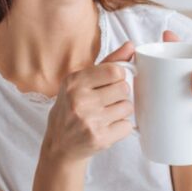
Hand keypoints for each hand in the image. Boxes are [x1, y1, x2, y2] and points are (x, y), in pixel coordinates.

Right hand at [42, 40, 137, 165]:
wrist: (60, 145)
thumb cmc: (72, 109)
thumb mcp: (81, 83)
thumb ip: (107, 63)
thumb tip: (131, 45)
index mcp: (74, 81)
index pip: (114, 71)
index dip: (119, 76)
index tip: (112, 83)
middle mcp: (80, 100)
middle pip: (124, 89)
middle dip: (120, 95)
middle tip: (107, 101)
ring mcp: (89, 120)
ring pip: (128, 107)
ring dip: (121, 111)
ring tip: (106, 115)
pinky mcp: (99, 138)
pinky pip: (127, 126)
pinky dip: (121, 127)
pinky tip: (107, 127)